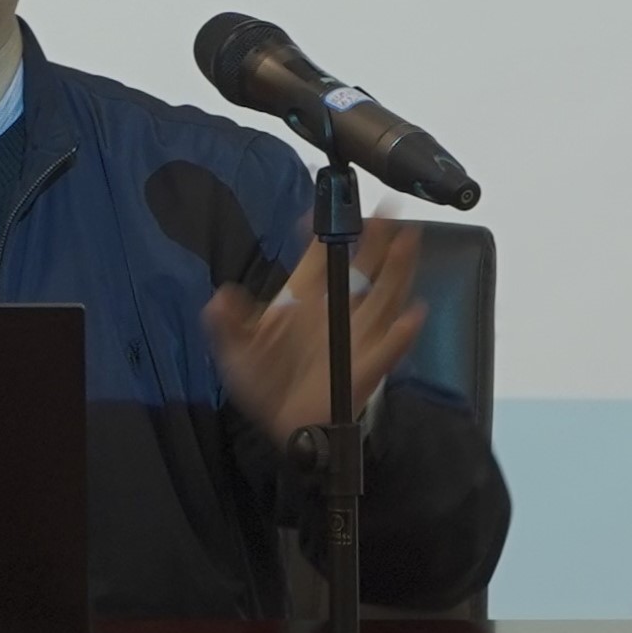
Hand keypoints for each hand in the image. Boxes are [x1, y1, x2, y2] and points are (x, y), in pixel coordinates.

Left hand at [203, 211, 425, 453]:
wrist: (285, 425)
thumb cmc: (266, 381)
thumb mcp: (237, 352)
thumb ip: (226, 325)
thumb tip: (219, 299)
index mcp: (306, 299)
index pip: (320, 256)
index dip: (327, 231)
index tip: (330, 207)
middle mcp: (336, 310)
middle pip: (363, 267)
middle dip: (377, 238)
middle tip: (387, 208)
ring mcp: (356, 337)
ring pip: (384, 297)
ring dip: (397, 269)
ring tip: (408, 240)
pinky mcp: (366, 369)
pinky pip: (388, 349)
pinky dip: (401, 334)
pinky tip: (412, 316)